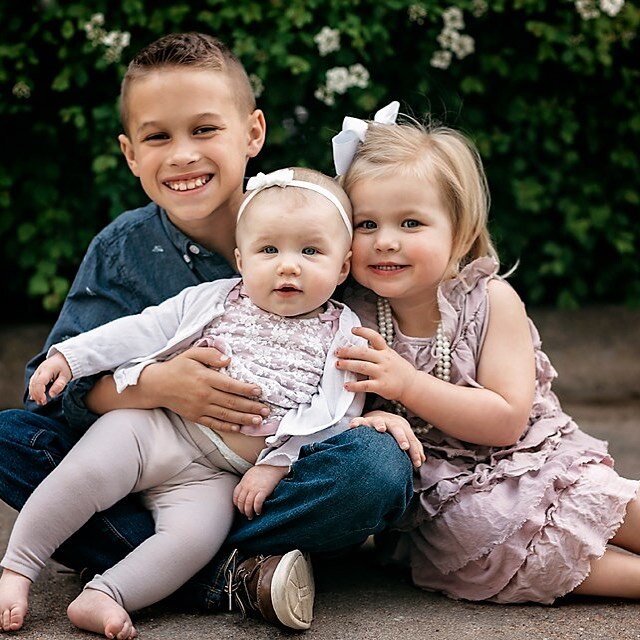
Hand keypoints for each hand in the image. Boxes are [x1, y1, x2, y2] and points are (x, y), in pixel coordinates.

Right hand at [29, 352, 71, 404]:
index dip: (40, 393)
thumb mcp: (66, 376)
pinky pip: (32, 383)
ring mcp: (37, 371)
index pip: (39, 382)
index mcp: (47, 370)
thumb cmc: (66, 367)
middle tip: (42, 403)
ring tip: (40, 402)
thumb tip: (51, 395)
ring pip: (31, 384)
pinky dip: (33, 390)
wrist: (64, 357)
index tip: (44, 401)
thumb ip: (59, 385)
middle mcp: (39, 370)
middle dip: (36, 395)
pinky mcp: (37, 374)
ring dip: (34, 394)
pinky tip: (35, 397)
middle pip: (33, 384)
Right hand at [141, 346, 268, 432]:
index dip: (246, 389)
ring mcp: (200, 408)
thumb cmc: (177, 367)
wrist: (156, 385)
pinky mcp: (195, 417)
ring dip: (244, 419)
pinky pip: (214, 423)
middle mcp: (204, 395)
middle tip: (266, 411)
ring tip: (258, 421)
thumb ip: (211, 354)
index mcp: (205, 378)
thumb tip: (228, 359)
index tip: (259, 391)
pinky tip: (239, 428)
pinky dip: (227, 427)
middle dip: (251, 407)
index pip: (230, 385)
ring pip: (226, 416)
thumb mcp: (192, 354)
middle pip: (232, 403)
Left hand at [233, 464, 288, 518]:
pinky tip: (258, 511)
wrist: (273, 465)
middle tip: (246, 514)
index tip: (241, 508)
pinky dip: (257, 509)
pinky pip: (257, 503)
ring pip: (247, 504)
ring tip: (251, 516)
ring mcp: (255, 488)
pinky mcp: (263, 491)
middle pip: (241, 501)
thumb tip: (245, 492)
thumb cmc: (263, 470)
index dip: (237, 504)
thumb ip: (246, 483)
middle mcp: (247, 486)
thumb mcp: (250, 474)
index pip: (236, 495)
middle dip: (242, 510)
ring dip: (248, 512)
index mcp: (243, 482)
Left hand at [336, 327, 418, 403]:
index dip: (363, 332)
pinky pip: (365, 385)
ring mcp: (382, 373)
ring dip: (348, 365)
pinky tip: (347, 385)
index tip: (353, 330)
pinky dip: (354, 385)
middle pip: (363, 352)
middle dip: (348, 351)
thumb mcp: (391, 356)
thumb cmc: (399, 370)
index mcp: (386, 351)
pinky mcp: (381, 386)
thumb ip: (377, 351)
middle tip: (337, 352)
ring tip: (338, 364)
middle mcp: (384, 360)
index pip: (375, 337)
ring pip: (362, 366)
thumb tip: (360, 347)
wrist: (412, 385)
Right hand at [350, 410, 424, 467]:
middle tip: (405, 446)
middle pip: (397, 428)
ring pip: (378, 421)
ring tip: (381, 429)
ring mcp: (375, 421)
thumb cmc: (392, 431)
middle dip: (401, 437)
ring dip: (380, 424)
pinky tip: (353, 426)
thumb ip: (413, 447)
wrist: (377, 416)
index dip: (415, 451)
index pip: (410, 438)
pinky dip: (356, 423)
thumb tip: (422, 460)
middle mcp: (389, 422)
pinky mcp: (363, 421)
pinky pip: (359, 421)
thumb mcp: (403, 437)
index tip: (417, 463)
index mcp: (400, 427)